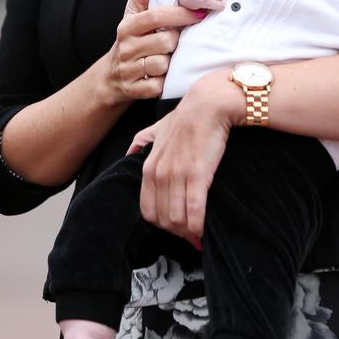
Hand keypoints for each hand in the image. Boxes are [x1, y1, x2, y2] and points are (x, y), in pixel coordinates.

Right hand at [101, 0, 199, 103]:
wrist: (112, 76)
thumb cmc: (132, 38)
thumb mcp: (134, 12)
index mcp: (128, 26)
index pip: (157, 16)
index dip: (181, 14)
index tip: (199, 13)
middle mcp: (126, 47)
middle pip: (166, 42)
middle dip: (175, 42)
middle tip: (172, 42)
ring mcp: (128, 70)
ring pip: (163, 65)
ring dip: (169, 63)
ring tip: (165, 59)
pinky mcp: (134, 91)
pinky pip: (159, 86)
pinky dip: (163, 82)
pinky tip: (160, 76)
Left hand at [126, 74, 233, 243]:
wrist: (208, 106)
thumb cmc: (186, 117)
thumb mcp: (158, 127)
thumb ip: (142, 140)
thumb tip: (130, 150)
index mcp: (148, 167)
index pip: (147, 210)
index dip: (161, 223)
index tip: (174, 226)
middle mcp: (159, 173)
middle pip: (162, 219)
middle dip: (176, 231)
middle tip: (188, 232)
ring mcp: (177, 175)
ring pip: (177, 220)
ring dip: (187, 231)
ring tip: (197, 231)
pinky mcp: (198, 175)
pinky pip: (194, 211)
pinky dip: (198, 226)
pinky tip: (203, 229)